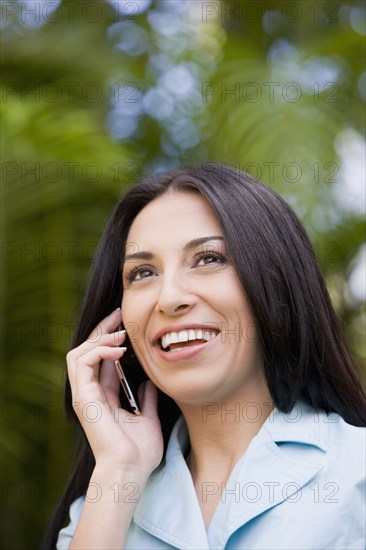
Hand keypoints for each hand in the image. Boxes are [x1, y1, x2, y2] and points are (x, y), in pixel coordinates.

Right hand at [67, 309, 163, 476]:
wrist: (130, 470)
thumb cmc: (140, 451)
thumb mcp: (147, 417)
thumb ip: (146, 398)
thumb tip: (150, 382)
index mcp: (104, 397)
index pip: (102, 361)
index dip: (111, 340)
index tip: (126, 325)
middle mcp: (90, 394)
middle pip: (87, 352)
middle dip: (102, 331)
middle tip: (119, 315)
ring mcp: (84, 395)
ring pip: (78, 353)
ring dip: (98, 338)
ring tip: (119, 333)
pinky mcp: (83, 396)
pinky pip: (82, 362)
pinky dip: (97, 350)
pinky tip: (118, 349)